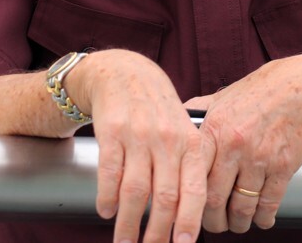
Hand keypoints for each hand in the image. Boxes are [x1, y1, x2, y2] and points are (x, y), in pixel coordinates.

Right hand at [70, 50, 205, 242]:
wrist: (124, 74)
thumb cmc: (158, 111)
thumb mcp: (182, 133)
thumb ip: (187, 170)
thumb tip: (187, 219)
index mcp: (191, 143)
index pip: (194, 190)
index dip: (189, 222)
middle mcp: (167, 139)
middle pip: (164, 197)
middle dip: (157, 233)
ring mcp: (139, 135)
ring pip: (135, 190)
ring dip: (128, 223)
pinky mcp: (111, 132)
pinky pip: (110, 172)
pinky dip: (107, 197)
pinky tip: (106, 212)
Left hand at [183, 55, 301, 233]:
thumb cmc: (267, 88)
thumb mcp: (225, 95)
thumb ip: (200, 111)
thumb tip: (179, 120)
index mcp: (215, 128)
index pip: (191, 174)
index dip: (187, 198)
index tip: (189, 207)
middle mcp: (234, 144)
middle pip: (213, 198)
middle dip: (212, 220)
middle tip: (214, 224)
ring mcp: (260, 157)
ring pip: (240, 207)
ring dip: (237, 223)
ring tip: (237, 224)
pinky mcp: (284, 167)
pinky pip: (268, 204)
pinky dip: (263, 219)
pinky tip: (261, 219)